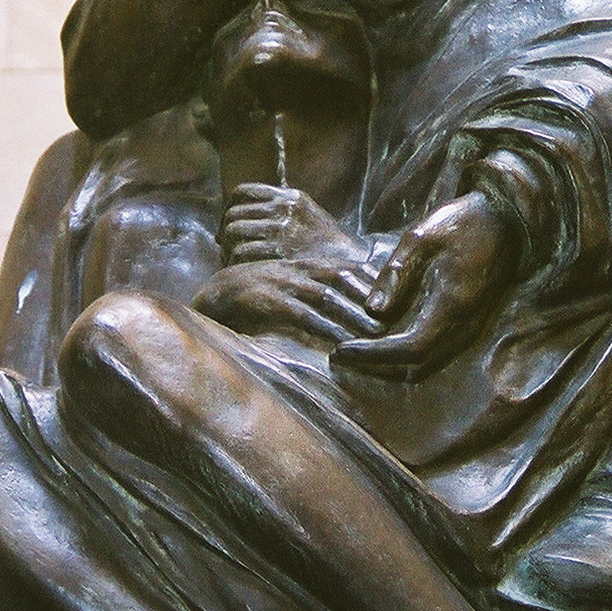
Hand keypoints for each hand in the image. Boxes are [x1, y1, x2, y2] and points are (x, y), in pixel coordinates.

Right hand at [193, 259, 382, 346]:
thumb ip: (315, 293)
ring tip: (377, 336)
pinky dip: (324, 329)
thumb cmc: (256, 297)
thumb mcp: (289, 288)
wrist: (213, 296)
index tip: (398, 301)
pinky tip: (341, 345)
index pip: (347, 268)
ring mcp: (282, 284)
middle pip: (343, 279)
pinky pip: (302, 315)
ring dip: (354, 317)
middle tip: (396, 322)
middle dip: (370, 300)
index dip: (373, 283)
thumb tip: (347, 312)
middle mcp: (297, 270)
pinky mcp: (268, 301)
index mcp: (305, 265)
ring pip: (328, 297)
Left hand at [220, 185, 369, 267]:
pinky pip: (241, 253)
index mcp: (289, 197)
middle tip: (229, 250)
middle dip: (226, 234)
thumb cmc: (328, 249)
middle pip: (234, 214)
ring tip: (236, 262)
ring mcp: (281, 228)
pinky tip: (246, 272)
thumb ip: (280, 213)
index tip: (229, 226)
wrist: (353, 267)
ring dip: (229, 250)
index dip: (229, 209)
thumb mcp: (308, 218)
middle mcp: (284, 208)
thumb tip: (240, 222)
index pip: (242, 192)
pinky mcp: (278, 251)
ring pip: (233, 232)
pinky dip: (237, 264)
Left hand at [333, 191, 519, 379]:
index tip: (341, 350)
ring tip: (354, 352)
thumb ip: (396, 274)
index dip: (373, 354)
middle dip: (375, 367)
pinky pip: (433, 355)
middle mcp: (465, 325)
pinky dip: (403, 358)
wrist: (507, 220)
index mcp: (453, 303)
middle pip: (416, 368)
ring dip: (388, 366)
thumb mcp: (421, 237)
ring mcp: (470, 329)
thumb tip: (373, 311)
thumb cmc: (462, 222)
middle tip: (338, 356)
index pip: (410, 348)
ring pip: (425, 367)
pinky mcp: (468, 326)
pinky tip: (379, 341)